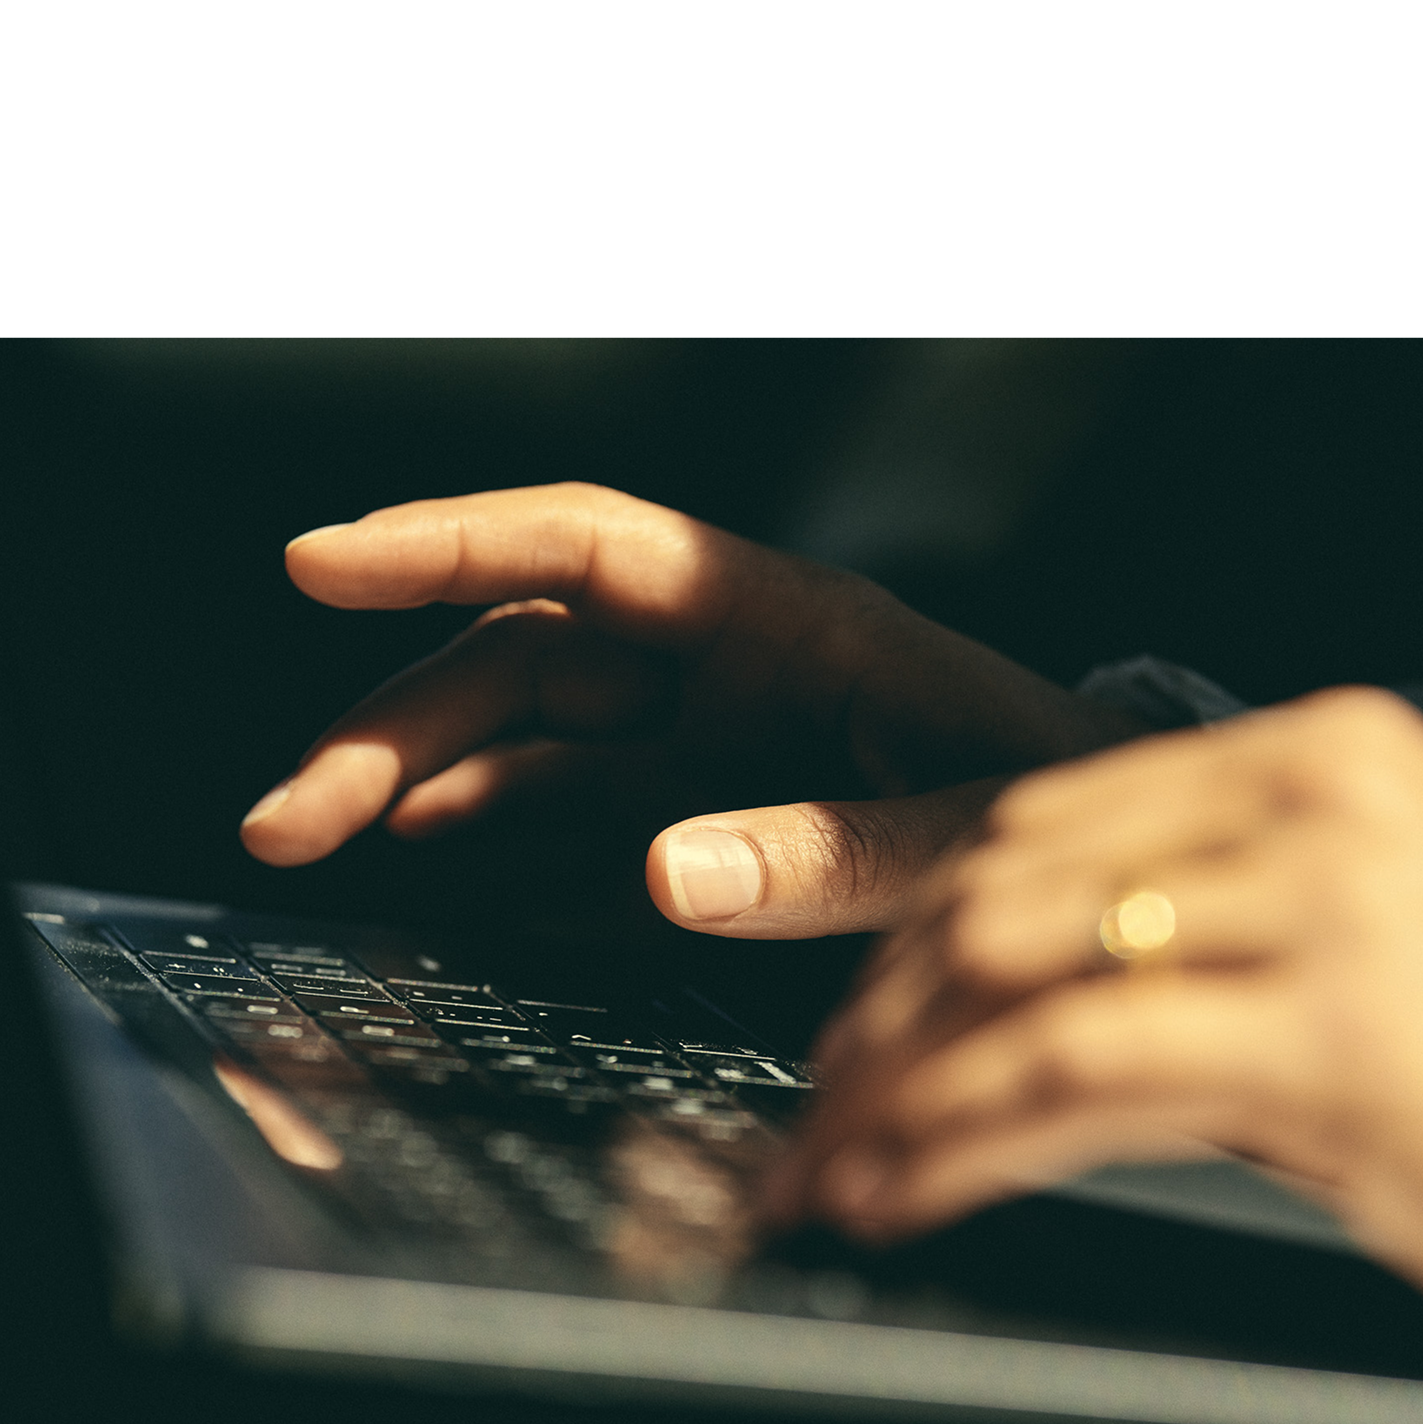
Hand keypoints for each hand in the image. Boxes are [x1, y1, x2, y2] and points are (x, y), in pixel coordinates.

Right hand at [242, 483, 1142, 937]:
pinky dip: (492, 847)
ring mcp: (711, 748)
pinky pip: (572, 825)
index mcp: (791, 623)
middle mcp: (731, 670)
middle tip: (286, 816)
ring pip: (526, 741)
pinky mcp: (710, 827)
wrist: (1136, 863)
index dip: (454, 543)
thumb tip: (659, 869)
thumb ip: (833, 852)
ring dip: (416, 783)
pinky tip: (420, 880)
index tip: (322, 558)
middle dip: (395, 720)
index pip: (596, 550)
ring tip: (311, 844)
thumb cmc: (1067, 803)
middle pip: (525, 659)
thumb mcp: (973, 825)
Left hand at [758, 686, 1422, 1343]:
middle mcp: (1322, 798)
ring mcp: (1327, 907)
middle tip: (818, 1107)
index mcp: (1332, 753)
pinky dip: (957, 1136)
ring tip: (838, 1166)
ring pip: (1015, 964)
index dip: (913, 905)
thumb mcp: (1387, 945)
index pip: (1057, 805)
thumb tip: (1039, 1003)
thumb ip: (1231, 937)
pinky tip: (910, 1188)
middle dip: (880, 1003)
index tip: (840, 992)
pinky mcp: (1327, 1034)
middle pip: (1012, 874)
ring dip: (896, 1080)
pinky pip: (1073, 1068)